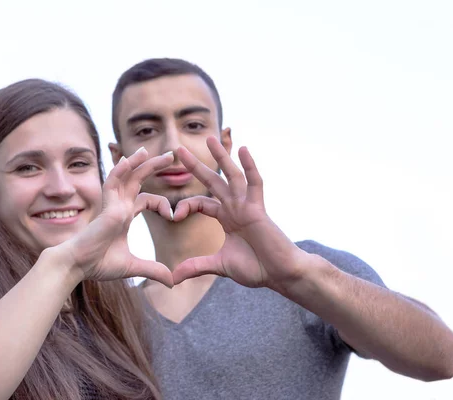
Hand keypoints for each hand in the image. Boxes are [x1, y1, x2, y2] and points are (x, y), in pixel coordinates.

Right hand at [55, 148, 174, 286]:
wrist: (77, 266)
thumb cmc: (98, 264)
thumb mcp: (133, 266)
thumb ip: (153, 270)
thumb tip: (173, 281)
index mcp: (124, 216)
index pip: (146, 199)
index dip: (162, 204)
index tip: (172, 216)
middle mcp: (119, 206)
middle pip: (138, 180)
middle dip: (153, 166)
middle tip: (170, 154)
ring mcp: (113, 205)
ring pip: (126, 176)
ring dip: (139, 161)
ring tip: (151, 149)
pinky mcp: (108, 208)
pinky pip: (113, 183)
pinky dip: (120, 170)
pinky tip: (130, 159)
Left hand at [172, 136, 309, 291]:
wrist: (280, 274)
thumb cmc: (256, 268)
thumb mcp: (219, 266)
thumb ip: (196, 267)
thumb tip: (173, 278)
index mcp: (225, 217)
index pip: (200, 202)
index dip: (185, 205)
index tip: (174, 215)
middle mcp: (234, 207)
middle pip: (212, 181)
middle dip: (195, 165)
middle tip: (177, 149)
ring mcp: (247, 206)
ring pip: (231, 176)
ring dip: (221, 157)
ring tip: (210, 138)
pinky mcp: (259, 209)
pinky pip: (255, 183)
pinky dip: (250, 166)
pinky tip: (244, 149)